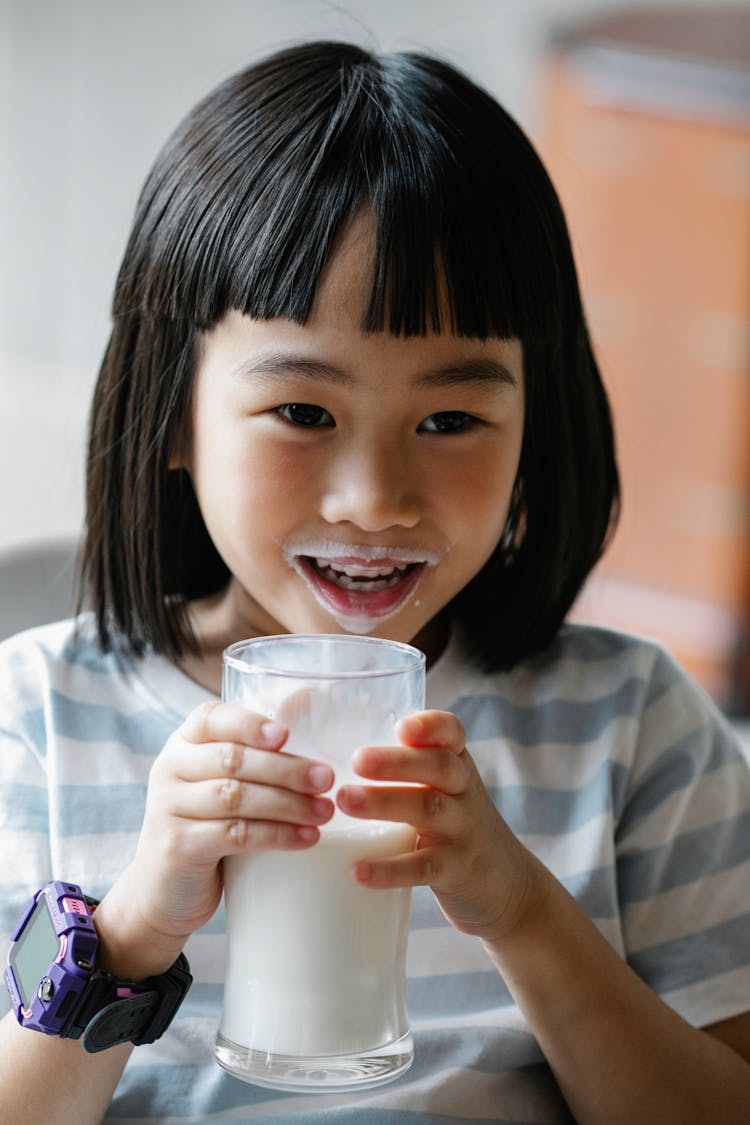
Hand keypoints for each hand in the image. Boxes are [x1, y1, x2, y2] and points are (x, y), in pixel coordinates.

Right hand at [95, 700, 333, 974]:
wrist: (161, 891)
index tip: (286, 734)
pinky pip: (235, 834)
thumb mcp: (220, 781)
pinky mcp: (178, 846)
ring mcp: (168, 808)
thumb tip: (305, 696)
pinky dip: (276, 835)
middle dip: (285, 768)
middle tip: (327, 778)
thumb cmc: (206, 824)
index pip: (210, 717)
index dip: (249, 723)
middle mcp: (169, 768)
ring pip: (236, 797)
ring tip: (325, 811)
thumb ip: (254, 747)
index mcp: (182, 743)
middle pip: (232, 759)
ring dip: (288, 804)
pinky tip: (307, 838)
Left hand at [337, 710, 535, 943]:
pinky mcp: (457, 871)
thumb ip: (410, 769)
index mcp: (457, 766)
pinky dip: (390, 869)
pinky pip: (423, 867)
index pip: (452, 733)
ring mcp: (463, 831)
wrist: (509, 887)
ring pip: (428, 809)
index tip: (400, 727)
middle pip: (438, 767)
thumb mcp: (447, 791)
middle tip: (356, 760)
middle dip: (397, 762)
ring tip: (344, 800)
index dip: (430, 726)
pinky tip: (358, 870)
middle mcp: (464, 792)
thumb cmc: (458, 829)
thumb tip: (333, 751)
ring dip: (384, 803)